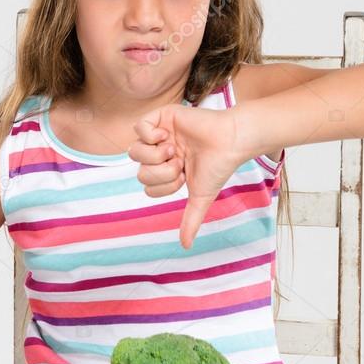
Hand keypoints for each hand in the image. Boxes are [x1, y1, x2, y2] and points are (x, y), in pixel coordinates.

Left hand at [128, 103, 243, 250]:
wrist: (229, 142)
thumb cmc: (218, 167)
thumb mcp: (200, 197)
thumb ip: (190, 220)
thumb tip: (185, 246)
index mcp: (167, 169)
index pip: (147, 185)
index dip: (163, 185)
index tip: (183, 176)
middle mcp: (161, 152)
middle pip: (139, 171)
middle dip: (160, 171)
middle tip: (179, 162)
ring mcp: (160, 134)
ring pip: (134, 150)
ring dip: (154, 154)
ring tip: (173, 148)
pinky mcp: (161, 116)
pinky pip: (138, 127)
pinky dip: (149, 135)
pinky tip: (167, 135)